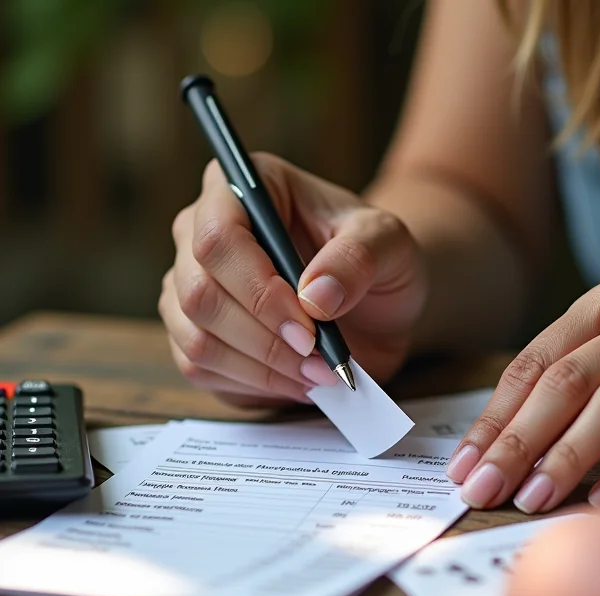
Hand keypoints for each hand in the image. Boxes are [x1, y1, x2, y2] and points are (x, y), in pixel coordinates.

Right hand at [160, 154, 425, 406]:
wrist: (376, 300)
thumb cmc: (376, 257)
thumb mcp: (389, 244)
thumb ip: (358, 258)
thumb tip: (315, 297)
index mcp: (245, 189)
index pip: (219, 236)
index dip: (258, 291)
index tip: (310, 327)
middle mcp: (202, 232)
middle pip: (198, 294)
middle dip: (263, 339)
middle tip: (319, 359)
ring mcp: (191, 286)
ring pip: (195, 339)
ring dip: (260, 369)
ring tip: (317, 374)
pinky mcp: (196, 334)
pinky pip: (201, 370)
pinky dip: (252, 385)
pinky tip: (296, 381)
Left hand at [446, 261, 599, 510]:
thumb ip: (565, 370)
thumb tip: (502, 441)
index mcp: (599, 305)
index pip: (531, 365)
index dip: (493, 418)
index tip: (463, 465)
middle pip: (565, 384)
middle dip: (517, 442)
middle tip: (483, 490)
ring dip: (568, 456)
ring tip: (531, 499)